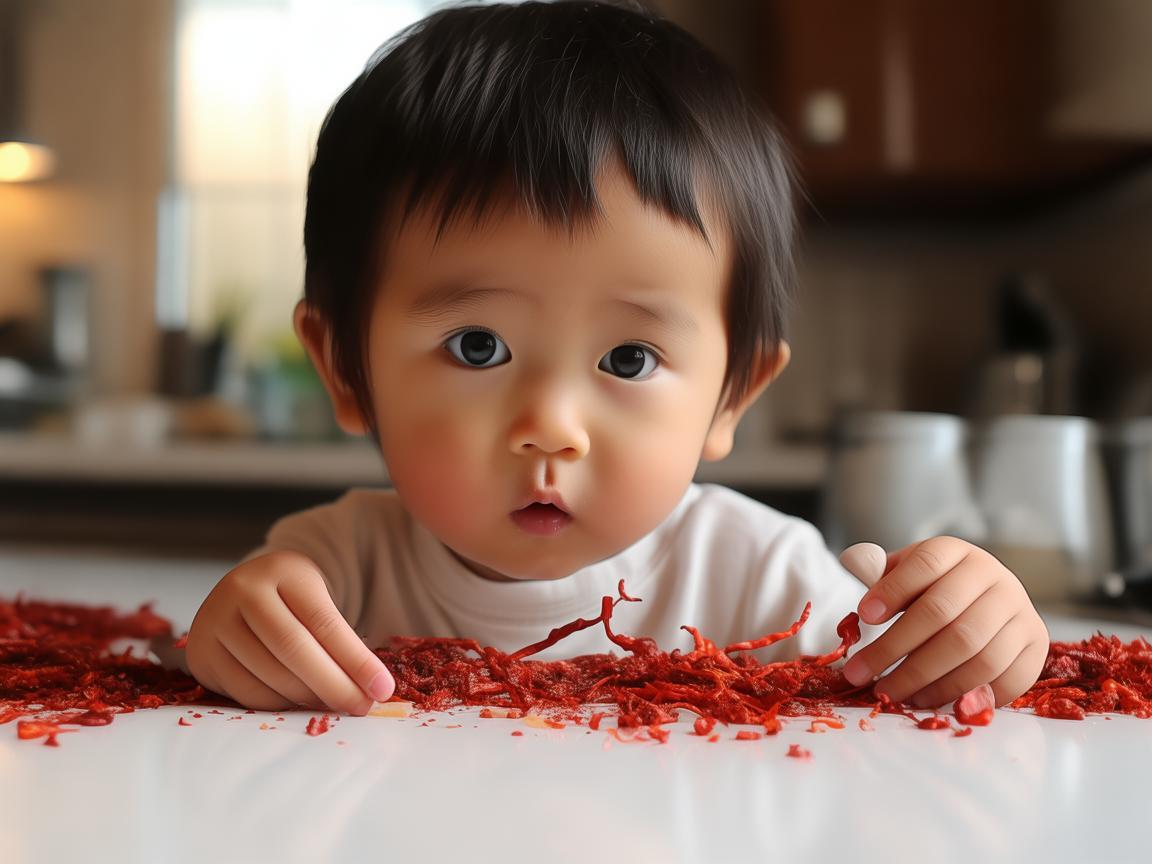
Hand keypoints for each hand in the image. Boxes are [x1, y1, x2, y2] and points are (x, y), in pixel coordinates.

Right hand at [185, 550, 394, 713]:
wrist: (243, 591)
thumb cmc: (291, 599)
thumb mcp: (317, 599)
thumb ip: (341, 638)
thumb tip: (373, 689)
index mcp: (282, 570)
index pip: (324, 621)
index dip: (356, 659)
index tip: (383, 688)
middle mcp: (242, 590)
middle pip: (294, 649)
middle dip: (335, 685)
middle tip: (362, 707)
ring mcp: (215, 621)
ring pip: (270, 675)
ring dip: (309, 698)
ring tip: (334, 704)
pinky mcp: (202, 654)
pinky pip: (248, 693)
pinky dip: (281, 704)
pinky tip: (300, 701)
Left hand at [838, 537, 1048, 707]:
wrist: (986, 602)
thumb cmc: (933, 590)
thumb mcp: (906, 573)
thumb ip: (880, 573)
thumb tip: (855, 563)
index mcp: (958, 553)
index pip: (926, 564)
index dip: (893, 589)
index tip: (863, 616)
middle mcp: (996, 578)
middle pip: (944, 615)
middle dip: (895, 648)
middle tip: (860, 673)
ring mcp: (1021, 612)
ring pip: (974, 653)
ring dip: (927, 680)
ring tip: (892, 693)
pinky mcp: (1036, 646)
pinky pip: (1004, 678)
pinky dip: (965, 694)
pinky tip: (929, 700)